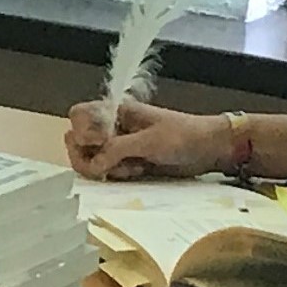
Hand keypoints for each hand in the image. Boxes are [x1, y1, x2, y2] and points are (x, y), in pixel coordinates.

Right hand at [65, 98, 224, 181]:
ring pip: (89, 159)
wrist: (209, 149)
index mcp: (115, 111)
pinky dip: (116, 175)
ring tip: (132, 168)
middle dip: (89, 156)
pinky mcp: (125, 163)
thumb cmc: (183, 136)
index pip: (78, 116)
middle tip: (108, 165)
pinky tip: (137, 172)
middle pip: (77, 140)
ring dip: (105, 168)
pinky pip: (106, 171)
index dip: (82, 131)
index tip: (101, 142)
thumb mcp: (149, 141)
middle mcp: (111, 127)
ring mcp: (117, 146)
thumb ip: (116, 150)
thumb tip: (92, 165)